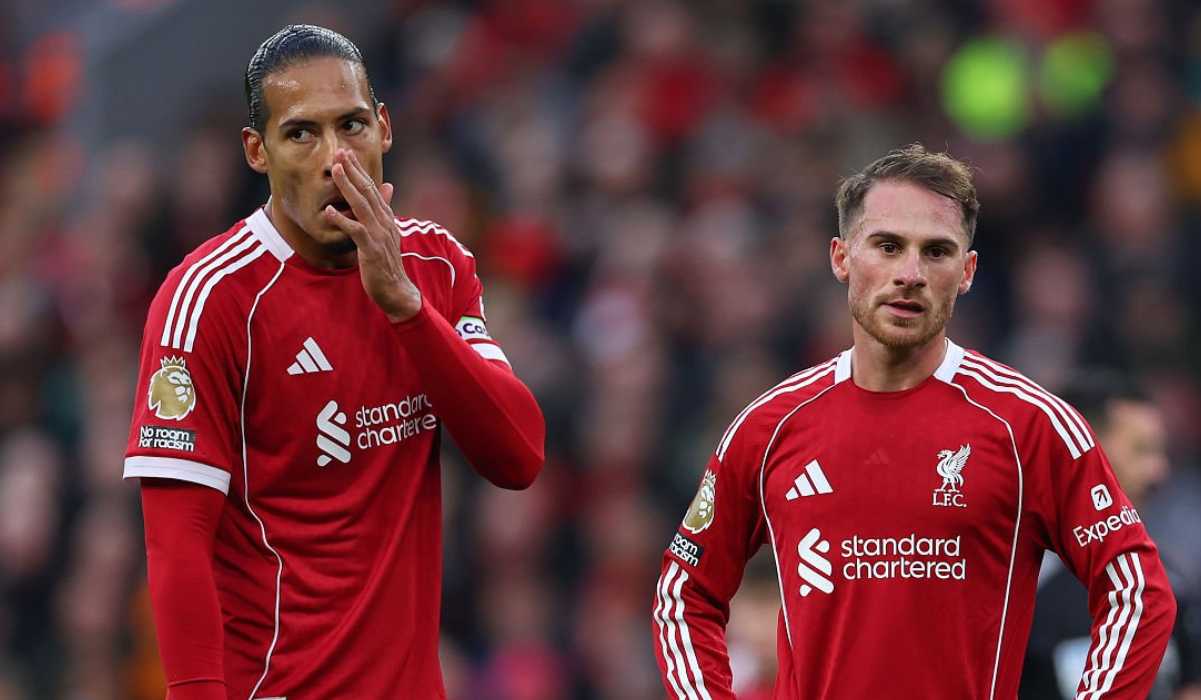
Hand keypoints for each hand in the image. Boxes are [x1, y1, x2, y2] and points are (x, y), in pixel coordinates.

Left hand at [323, 149, 421, 321]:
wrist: (396, 289)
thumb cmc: (387, 263)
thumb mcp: (387, 232)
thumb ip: (385, 209)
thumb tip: (388, 187)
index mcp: (386, 217)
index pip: (372, 188)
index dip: (359, 170)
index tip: (346, 153)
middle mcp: (384, 222)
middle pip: (367, 191)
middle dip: (353, 170)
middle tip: (340, 151)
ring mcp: (379, 235)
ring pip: (361, 205)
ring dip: (347, 187)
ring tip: (335, 170)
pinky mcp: (371, 249)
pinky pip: (355, 231)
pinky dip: (342, 220)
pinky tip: (329, 211)